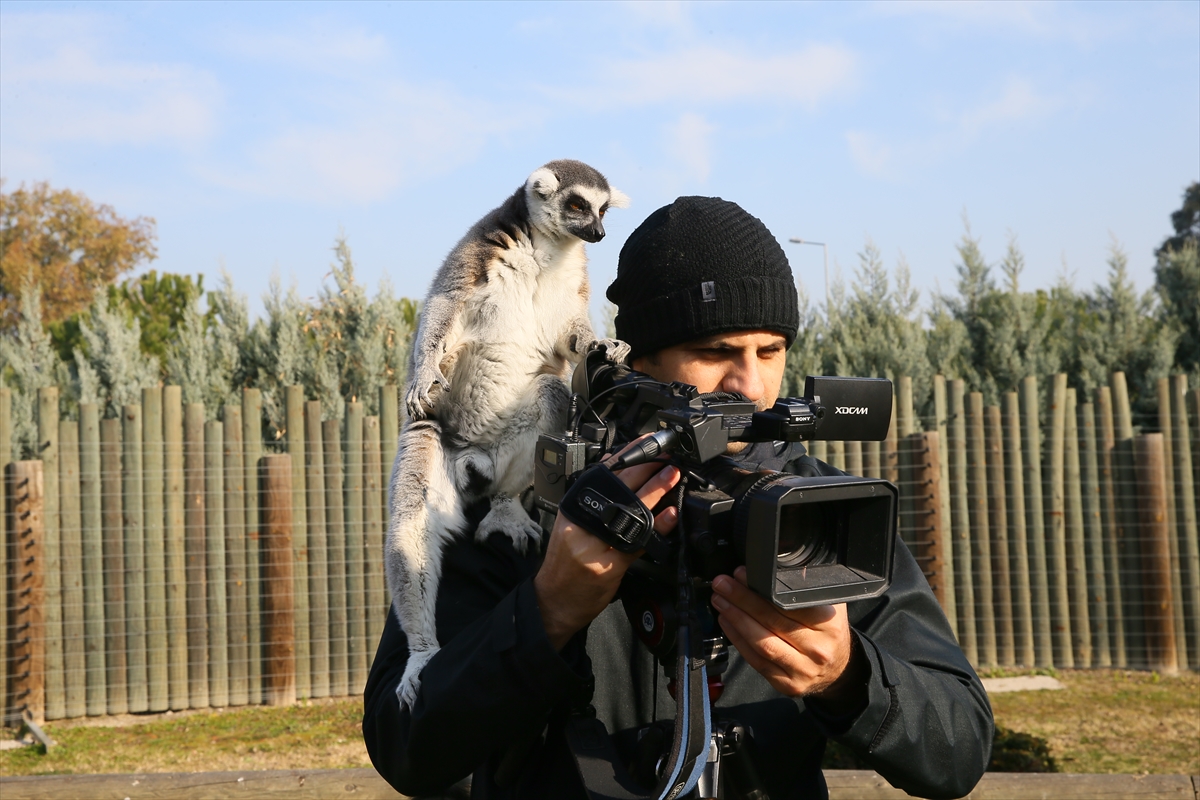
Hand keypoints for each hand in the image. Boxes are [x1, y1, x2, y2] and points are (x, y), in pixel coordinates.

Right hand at [535, 448, 680, 650]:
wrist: (552, 602)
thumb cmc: (564, 563)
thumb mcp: (573, 523)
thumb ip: (595, 497)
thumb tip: (615, 465)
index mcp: (573, 509)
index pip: (603, 474)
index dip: (628, 455)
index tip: (647, 441)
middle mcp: (581, 524)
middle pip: (618, 488)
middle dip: (646, 467)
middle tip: (667, 455)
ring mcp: (594, 546)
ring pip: (630, 512)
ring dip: (656, 490)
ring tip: (673, 476)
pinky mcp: (608, 567)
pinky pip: (637, 543)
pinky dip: (657, 527)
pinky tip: (670, 514)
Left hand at [711, 567, 865, 707]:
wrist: (839, 670)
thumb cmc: (828, 632)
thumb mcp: (830, 605)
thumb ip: (807, 587)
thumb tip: (776, 566)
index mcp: (829, 624)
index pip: (790, 603)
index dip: (761, 589)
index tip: (742, 574)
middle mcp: (817, 648)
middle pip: (772, 621)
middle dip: (741, 600)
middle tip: (723, 585)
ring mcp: (801, 669)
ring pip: (761, 643)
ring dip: (736, 619)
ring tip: (720, 601)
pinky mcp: (786, 684)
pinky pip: (756, 661)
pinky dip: (738, 640)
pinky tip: (727, 623)